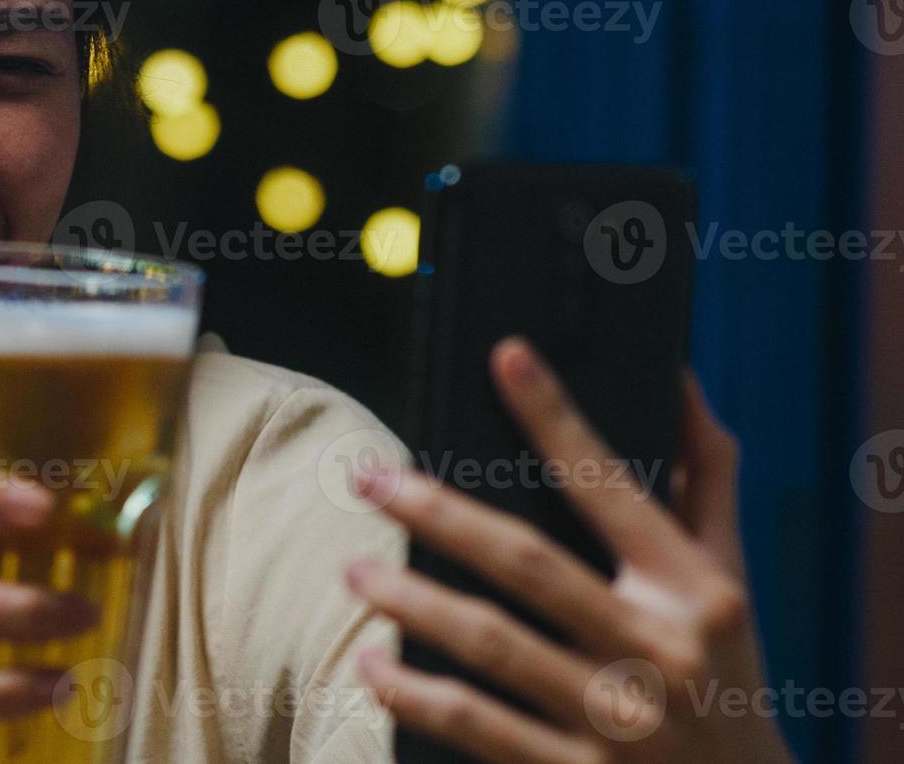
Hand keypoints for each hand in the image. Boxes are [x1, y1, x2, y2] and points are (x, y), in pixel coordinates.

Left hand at [345, 338, 793, 763]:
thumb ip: (704, 483)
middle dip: (440, 512)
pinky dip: (417, 695)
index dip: (558, 419)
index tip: (506, 357)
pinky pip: (479, 727)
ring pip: (492, 645)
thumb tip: (678, 379)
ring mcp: (614, 720)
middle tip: (369, 479)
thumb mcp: (729, 583)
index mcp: (693, 589)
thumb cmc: (725, 677)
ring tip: (356, 571)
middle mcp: (657, 650)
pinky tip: (374, 665)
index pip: (612, 486)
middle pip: (529, 563)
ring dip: (413, 601)